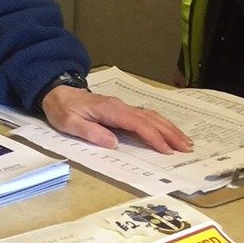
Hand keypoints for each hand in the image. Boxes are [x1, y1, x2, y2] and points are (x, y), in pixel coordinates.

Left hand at [40, 86, 192, 152]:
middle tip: (187, 147)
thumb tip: (113, 143)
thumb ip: (90, 132)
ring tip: (184, 141)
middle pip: (150, 119)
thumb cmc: (62, 109)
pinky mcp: (121, 109)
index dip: (153, 137)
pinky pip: (145, 115)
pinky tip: (167, 130)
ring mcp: (122, 106)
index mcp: (109, 109)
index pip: (137, 124)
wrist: (57, 92)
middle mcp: (120, 106)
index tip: (167, 150)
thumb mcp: (69, 123)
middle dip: (169, 133)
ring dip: (168, 127)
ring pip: (151, 115)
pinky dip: (159, 123)